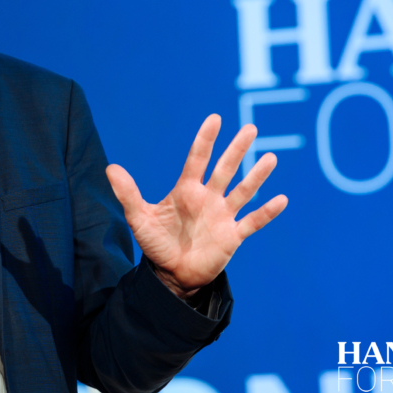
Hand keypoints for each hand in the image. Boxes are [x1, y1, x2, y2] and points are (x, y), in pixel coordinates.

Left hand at [106, 114, 286, 298]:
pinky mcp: (232, 236)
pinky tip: (282, 199)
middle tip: (250, 129)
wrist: (171, 274)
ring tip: (271, 158)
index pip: (197, 159)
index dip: (205, 140)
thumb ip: (128, 193)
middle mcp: (207, 198)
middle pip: (224, 169)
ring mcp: (222, 216)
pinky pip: (253, 222)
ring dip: (256, 176)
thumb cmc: (156, 243)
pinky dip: (267, 212)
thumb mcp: (139, 218)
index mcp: (186, 190)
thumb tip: (110, 168)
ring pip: (243, 191)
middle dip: (236, 150)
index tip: (215, 118)